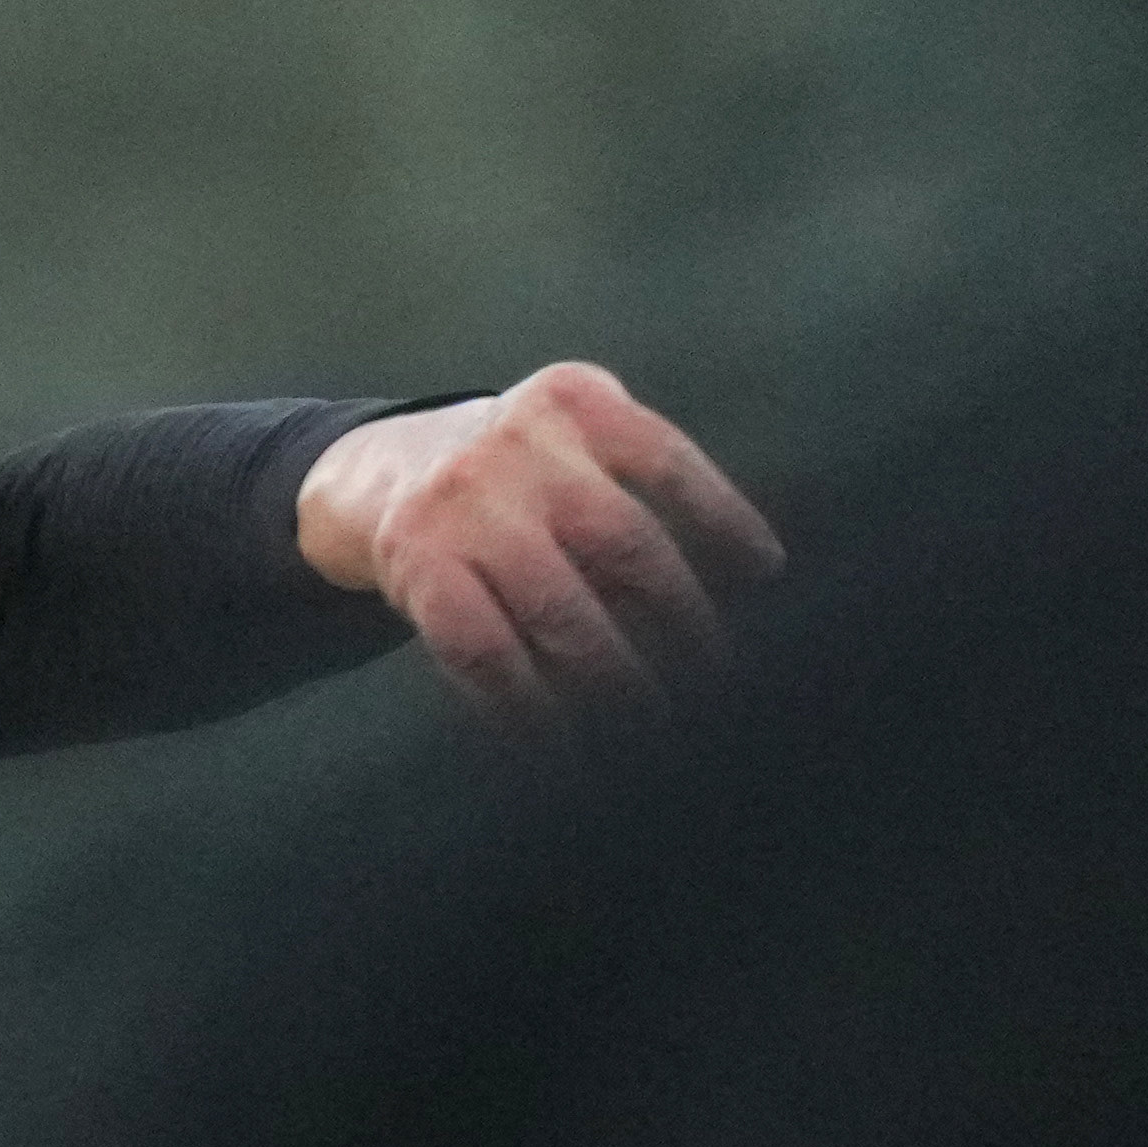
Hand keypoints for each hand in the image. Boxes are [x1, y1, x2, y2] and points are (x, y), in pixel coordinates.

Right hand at [295, 363, 781, 720]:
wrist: (381, 471)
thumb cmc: (518, 476)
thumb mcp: (572, 446)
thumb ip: (637, 493)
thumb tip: (732, 596)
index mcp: (572, 402)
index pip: (665, 460)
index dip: (723, 519)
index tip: (766, 574)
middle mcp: (516, 444)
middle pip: (624, 543)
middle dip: (683, 621)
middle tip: (716, 678)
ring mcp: (462, 506)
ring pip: (561, 611)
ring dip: (616, 680)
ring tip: (653, 725)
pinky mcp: (418, 566)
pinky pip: (487, 654)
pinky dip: (527, 709)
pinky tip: (557, 745)